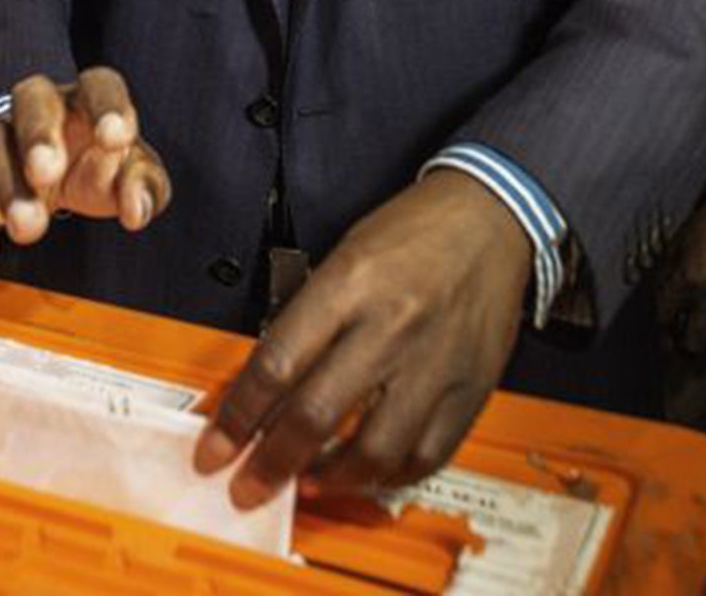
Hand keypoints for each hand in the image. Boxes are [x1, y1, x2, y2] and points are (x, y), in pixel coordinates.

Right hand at [0, 68, 171, 265]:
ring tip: (28, 228)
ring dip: (7, 185)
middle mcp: (41, 107)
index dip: (108, 106)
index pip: (99, 84)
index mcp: (88, 100)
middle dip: (38, 134)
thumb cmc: (103, 167)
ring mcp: (3, 136)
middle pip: (31, 99)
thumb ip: (144, 187)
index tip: (116, 137)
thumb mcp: (135, 176)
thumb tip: (136, 210)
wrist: (61, 177)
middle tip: (46, 172)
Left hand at [194, 172, 531, 508]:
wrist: (490, 218)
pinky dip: (390, 477)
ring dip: (330, 480)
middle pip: (316, 415)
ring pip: (374, 450)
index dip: (237, 418)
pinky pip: (427, 454)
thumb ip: (309, 318)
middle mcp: (391, 326)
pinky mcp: (471, 388)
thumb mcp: (345, 254)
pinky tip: (366, 475)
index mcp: (349, 284)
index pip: (277, 364)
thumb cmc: (412, 232)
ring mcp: (434, 363)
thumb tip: (265, 386)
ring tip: (306, 484)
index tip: (215, 450)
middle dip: (270, 465)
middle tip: (247, 487)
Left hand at [657, 124, 705, 357]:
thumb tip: (659, 296)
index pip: (666, 319)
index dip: (660, 329)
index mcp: (689, 279)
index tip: (659, 333)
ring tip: (701, 342)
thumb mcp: (677, 241)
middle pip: (696, 343)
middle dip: (683, 349)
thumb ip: (666, 272)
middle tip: (677, 347)